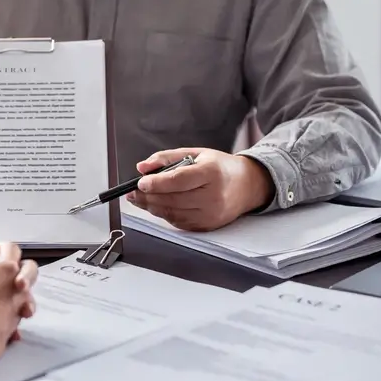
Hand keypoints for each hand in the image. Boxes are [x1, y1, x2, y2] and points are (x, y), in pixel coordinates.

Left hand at [127, 148, 274, 231]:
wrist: (247, 186)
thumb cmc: (220, 168)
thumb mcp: (196, 154)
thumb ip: (167, 158)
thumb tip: (142, 167)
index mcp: (212, 173)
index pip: (179, 180)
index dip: (157, 183)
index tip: (141, 182)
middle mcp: (213, 196)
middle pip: (173, 199)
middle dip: (148, 196)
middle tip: (133, 191)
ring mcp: (211, 214)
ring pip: (173, 214)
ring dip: (152, 207)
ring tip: (140, 198)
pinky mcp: (207, 226)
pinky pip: (179, 222)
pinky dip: (164, 214)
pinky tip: (157, 205)